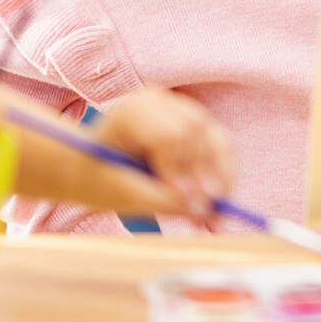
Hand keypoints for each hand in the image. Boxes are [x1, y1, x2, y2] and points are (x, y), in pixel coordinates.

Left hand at [81, 88, 234, 219]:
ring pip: (217, 141)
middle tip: (204, 216)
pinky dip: (225, 177)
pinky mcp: (201, 126)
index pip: (167, 133)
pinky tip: (218, 203)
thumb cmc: (100, 179)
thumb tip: (202, 211)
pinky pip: (224, 149)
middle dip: (204, 176)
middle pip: (197, 132)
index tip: (182, 201)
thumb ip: (158, 199)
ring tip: (214, 217)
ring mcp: (185, 111)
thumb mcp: (119, 192)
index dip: (178, 168)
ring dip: (221, 180)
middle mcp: (163, 104)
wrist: (95, 167)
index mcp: (133, 112)